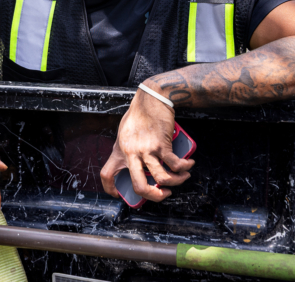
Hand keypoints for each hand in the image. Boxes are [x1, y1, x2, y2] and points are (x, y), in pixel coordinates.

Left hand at [100, 81, 193, 202]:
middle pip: (139, 186)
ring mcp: (147, 150)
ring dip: (176, 182)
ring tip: (182, 177)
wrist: (151, 98)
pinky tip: (188, 165)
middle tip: (163, 193)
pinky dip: (185, 168)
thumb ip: (127, 149)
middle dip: (155, 196)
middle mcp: (131, 153)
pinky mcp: (161, 144)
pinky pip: (175, 164)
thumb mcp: (124, 133)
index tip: (119, 194)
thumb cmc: (138, 114)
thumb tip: (138, 164)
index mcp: (119, 151)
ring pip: (162, 178)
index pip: (106, 174)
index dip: (110, 189)